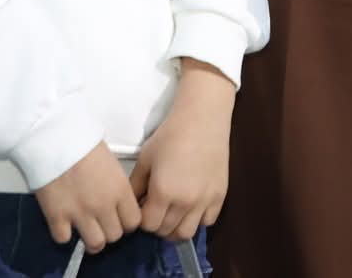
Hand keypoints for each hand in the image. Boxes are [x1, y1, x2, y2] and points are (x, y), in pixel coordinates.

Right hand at [34, 142, 143, 254]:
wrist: (55, 138)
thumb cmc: (83, 143)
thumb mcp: (112, 163)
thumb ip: (117, 187)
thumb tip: (117, 202)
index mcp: (120, 190)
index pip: (134, 222)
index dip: (127, 222)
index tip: (121, 219)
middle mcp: (103, 206)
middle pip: (115, 236)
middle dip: (110, 231)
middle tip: (103, 223)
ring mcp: (80, 214)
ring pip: (95, 244)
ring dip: (92, 240)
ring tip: (86, 230)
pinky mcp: (57, 217)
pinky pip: (65, 239)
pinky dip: (65, 235)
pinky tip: (65, 224)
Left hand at [129, 61, 234, 241]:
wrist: (202, 119)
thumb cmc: (170, 135)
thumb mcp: (145, 159)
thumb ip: (135, 187)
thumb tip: (131, 206)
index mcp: (163, 192)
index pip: (148, 225)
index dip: (142, 219)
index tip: (143, 207)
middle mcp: (185, 202)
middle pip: (166, 231)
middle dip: (157, 224)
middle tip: (156, 209)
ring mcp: (205, 201)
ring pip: (186, 233)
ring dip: (176, 227)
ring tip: (173, 212)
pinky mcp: (220, 196)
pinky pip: (207, 222)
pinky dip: (197, 219)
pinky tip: (191, 206)